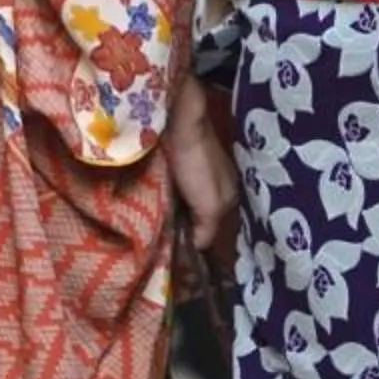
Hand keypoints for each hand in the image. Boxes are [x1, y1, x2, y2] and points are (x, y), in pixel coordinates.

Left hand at [164, 75, 238, 272]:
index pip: (216, 233)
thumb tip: (195, 249)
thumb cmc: (196, 161)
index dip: (200, 247)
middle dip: (185, 233)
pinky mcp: (176, 165)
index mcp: (228, 199)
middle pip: (199, 220)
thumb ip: (207, 229)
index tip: (180, 262)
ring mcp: (194, 175)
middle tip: (162, 248)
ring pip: (184, 207)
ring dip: (172, 218)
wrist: (177, 116)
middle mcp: (214, 188)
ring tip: (152, 233)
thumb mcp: (210, 203)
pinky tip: (151, 207)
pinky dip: (163, 202)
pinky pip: (171, 192)